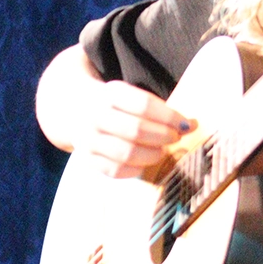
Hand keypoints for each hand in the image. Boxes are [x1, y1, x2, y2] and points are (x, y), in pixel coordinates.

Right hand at [76, 80, 194, 179]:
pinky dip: (135, 169)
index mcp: (108, 93)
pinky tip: (144, 163)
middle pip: (136, 130)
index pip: (143, 105)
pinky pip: (115, 170)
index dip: (168, 117)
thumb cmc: (112, 104)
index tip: (185, 124)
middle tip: (175, 138)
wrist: (72, 108)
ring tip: (161, 151)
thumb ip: (157, 109)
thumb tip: (190, 125)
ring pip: (126, 153)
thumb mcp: (128, 95)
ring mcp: (88, 139)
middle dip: (162, 136)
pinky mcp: (86, 158)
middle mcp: (95, 115)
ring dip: (152, 155)